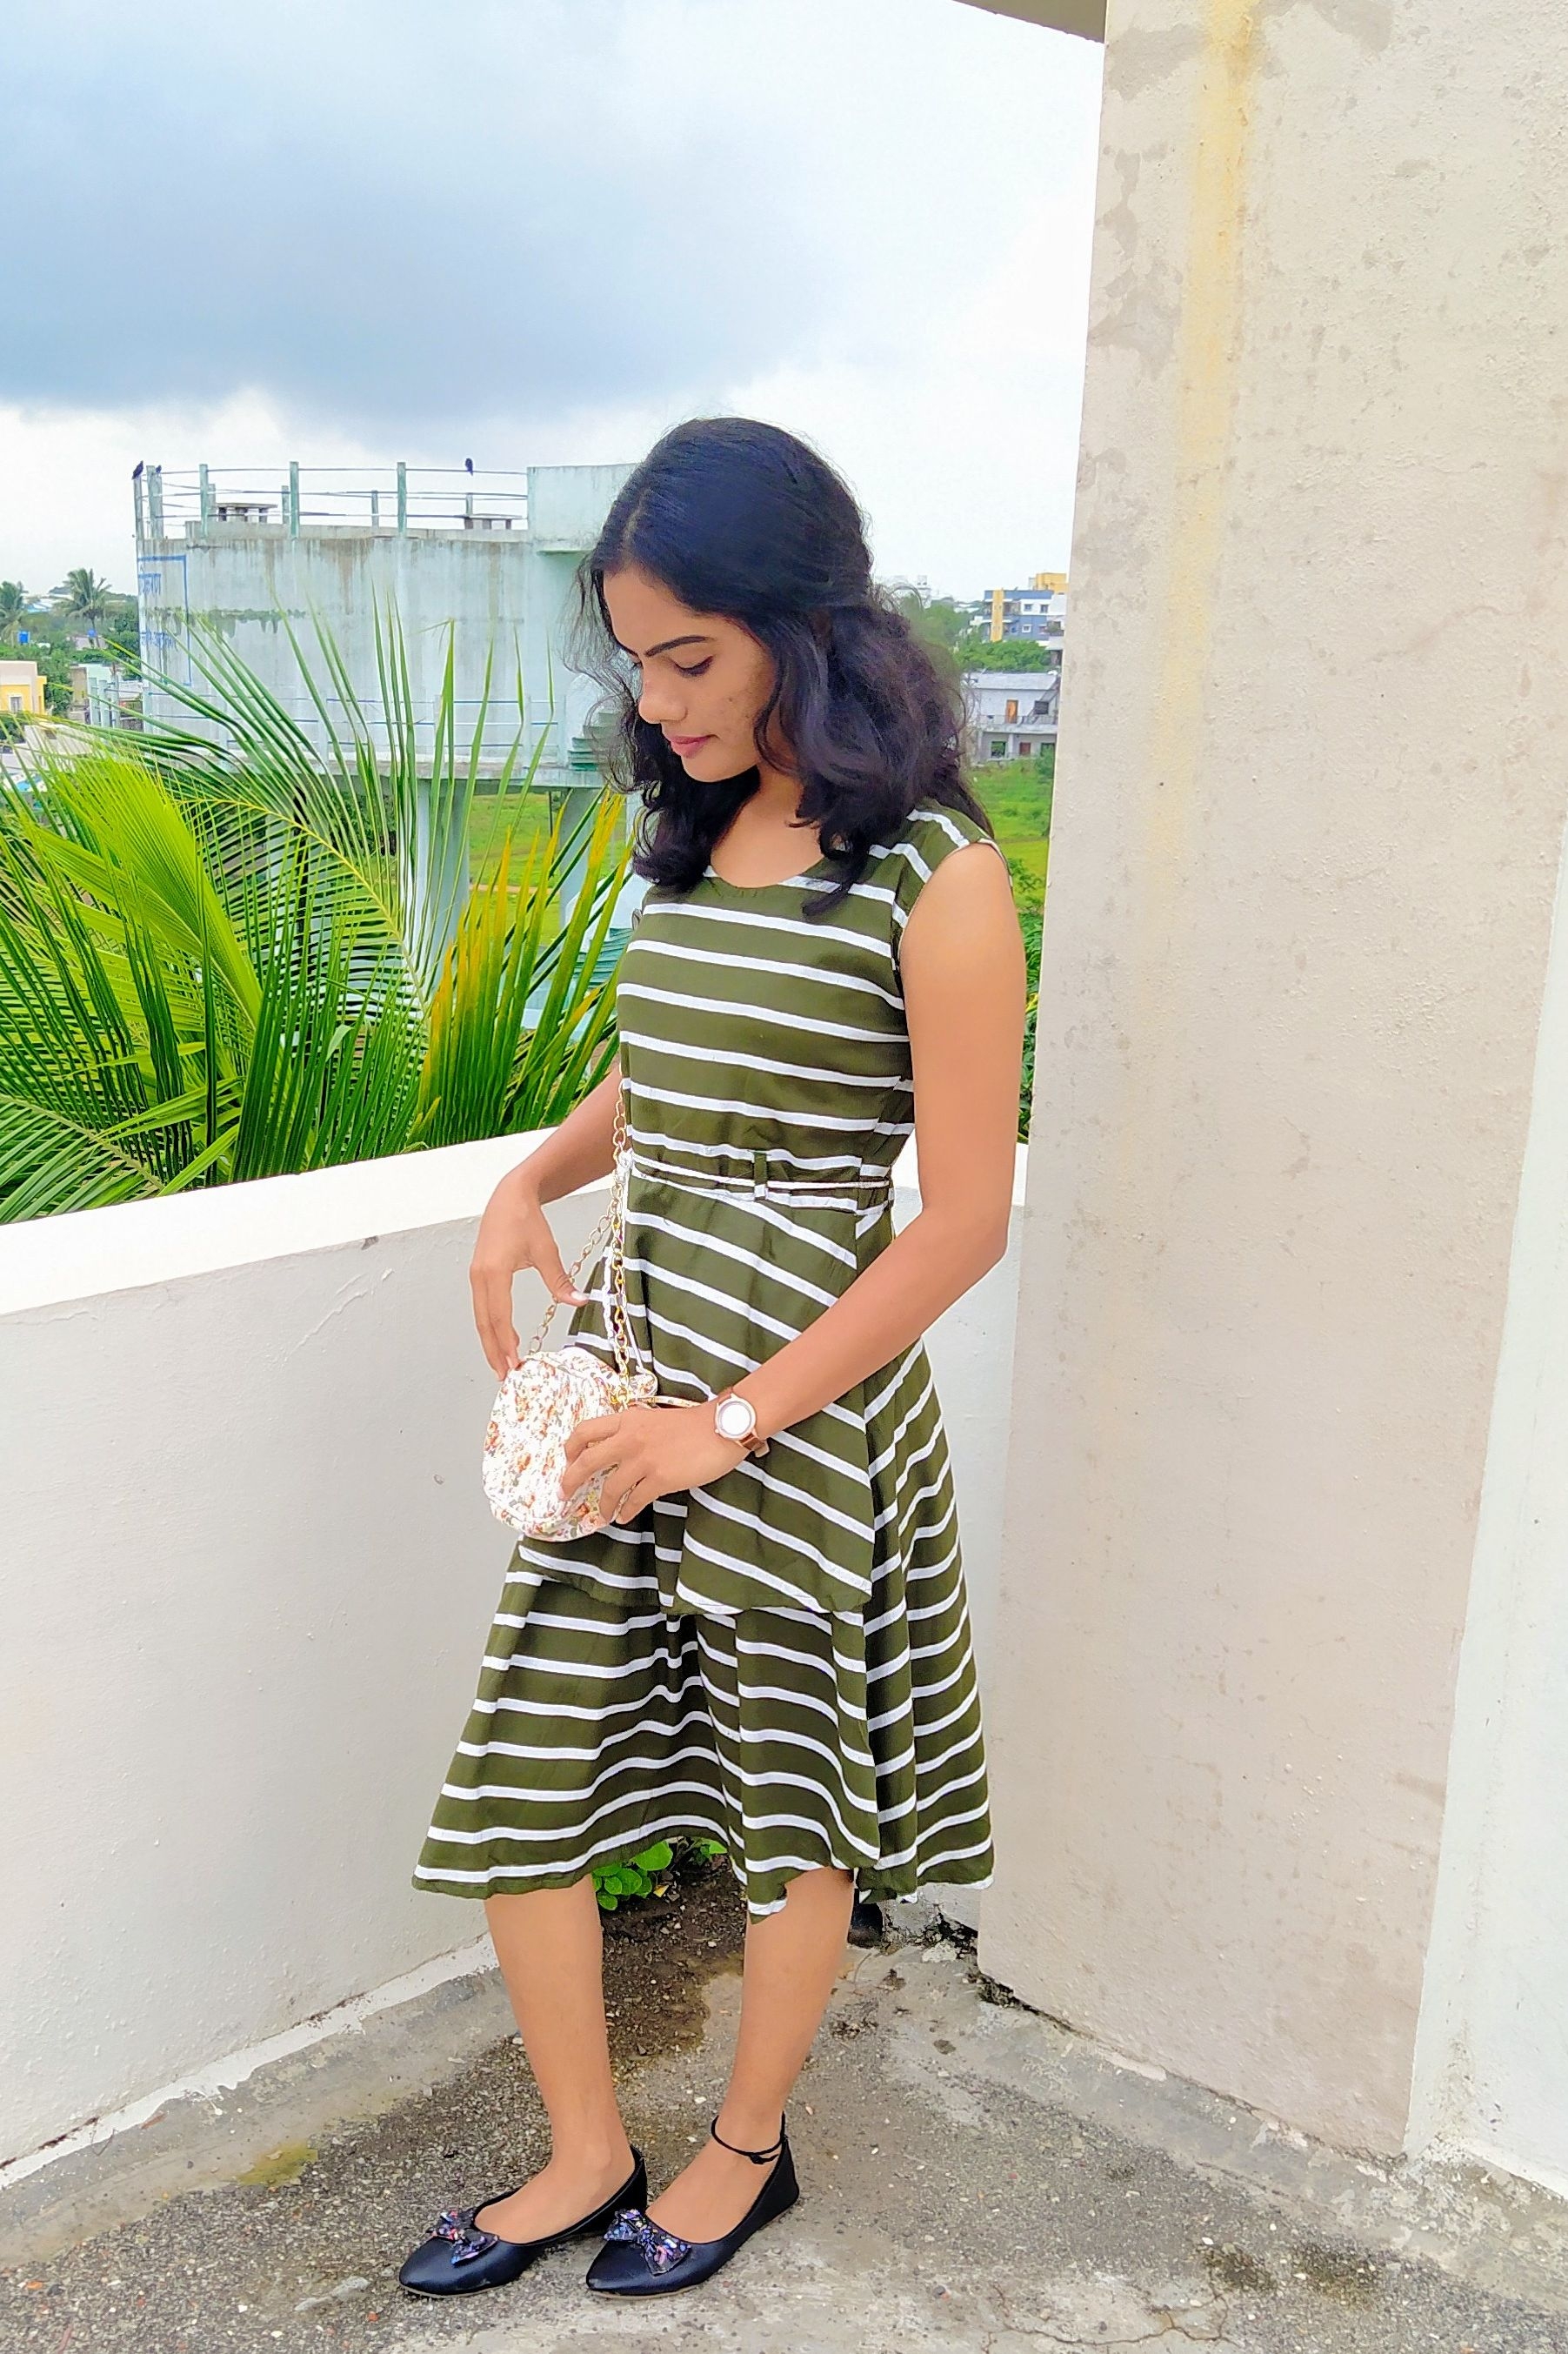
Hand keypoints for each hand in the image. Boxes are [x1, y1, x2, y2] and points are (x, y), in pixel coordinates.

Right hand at [470, 1164, 589, 1378]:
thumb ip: (559, 1280)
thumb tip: (579, 1301)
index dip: (507, 1343)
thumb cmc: (527, 1219)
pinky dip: (490, 1325)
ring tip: (501, 1363)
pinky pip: (483, 1306)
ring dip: (491, 1341)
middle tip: (505, 1375)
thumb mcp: (546, 1251)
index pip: (500, 1317)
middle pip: (485, 1323)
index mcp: (494, 1273)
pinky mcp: (479, 1273)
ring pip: (481, 1317)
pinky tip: (502, 1337)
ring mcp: (476, 1275)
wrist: (510, 1195)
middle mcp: (480, 1277)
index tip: (515, 1363)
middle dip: (494, 1350)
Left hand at [560, 1401, 750, 1529]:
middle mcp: (629, 1438)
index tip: (568, 1461)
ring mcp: (644, 1460)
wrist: (721, 1427)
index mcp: (627, 1420)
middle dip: (571, 1481)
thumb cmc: (692, 1423)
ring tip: (604, 1515)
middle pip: (587, 1461)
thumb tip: (619, 1450)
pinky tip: (624, 1517)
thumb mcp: (654, 1418)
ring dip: (603, 1505)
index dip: (571, 1448)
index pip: (585, 1431)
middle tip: (565, 1494)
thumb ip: (634, 1430)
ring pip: (610, 1488)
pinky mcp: (660, 1479)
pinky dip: (626, 1512)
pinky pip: (635, 1501)